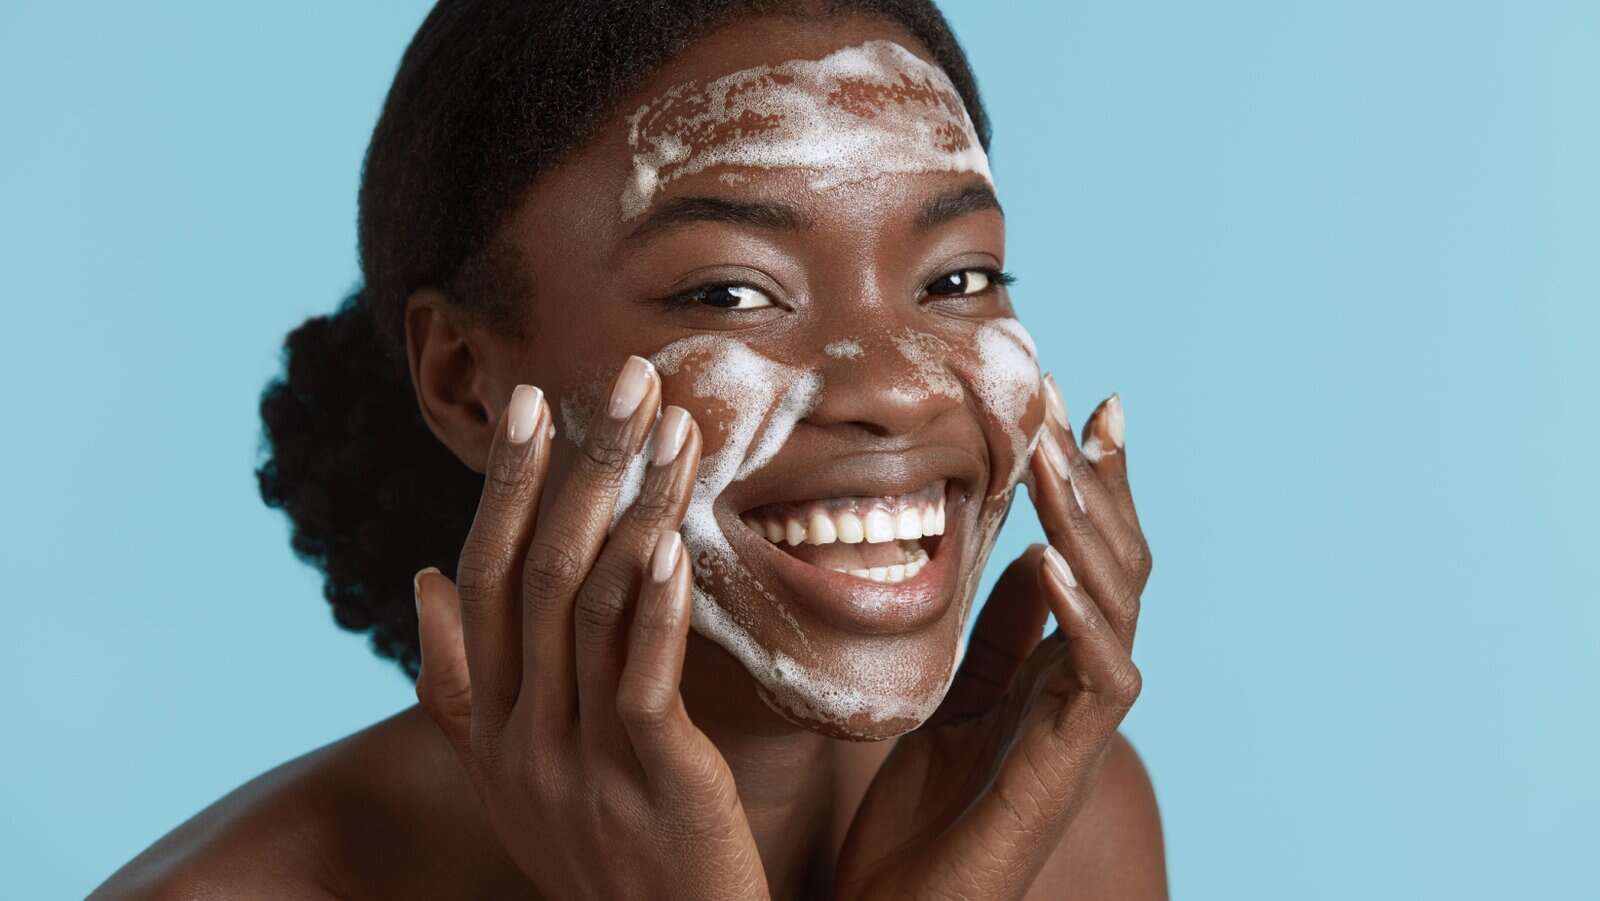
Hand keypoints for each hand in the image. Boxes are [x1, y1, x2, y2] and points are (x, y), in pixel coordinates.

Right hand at [411, 356, 769, 900]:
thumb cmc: (598, 853)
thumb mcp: (509, 776)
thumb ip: (462, 684)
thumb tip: (426, 579)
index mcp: (491, 724)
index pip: (484, 580)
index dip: (510, 488)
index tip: (533, 403)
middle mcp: (524, 737)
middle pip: (539, 575)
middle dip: (581, 467)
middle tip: (621, 378)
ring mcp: (583, 763)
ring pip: (595, 611)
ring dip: (634, 509)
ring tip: (671, 431)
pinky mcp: (654, 785)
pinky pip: (644, 682)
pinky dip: (656, 607)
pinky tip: (672, 542)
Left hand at [834, 378, 1151, 900]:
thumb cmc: (925, 815)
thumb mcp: (954, 696)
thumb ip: (997, 631)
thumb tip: (1026, 552)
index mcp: (1051, 662)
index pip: (1086, 551)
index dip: (1091, 479)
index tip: (1077, 400)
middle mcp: (1079, 685)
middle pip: (1116, 564)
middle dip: (1099, 481)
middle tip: (1075, 403)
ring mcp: (1082, 725)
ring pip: (1116, 606)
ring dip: (1088, 527)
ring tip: (1056, 456)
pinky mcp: (1068, 766)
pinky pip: (1096, 678)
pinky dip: (1080, 616)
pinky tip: (1053, 560)